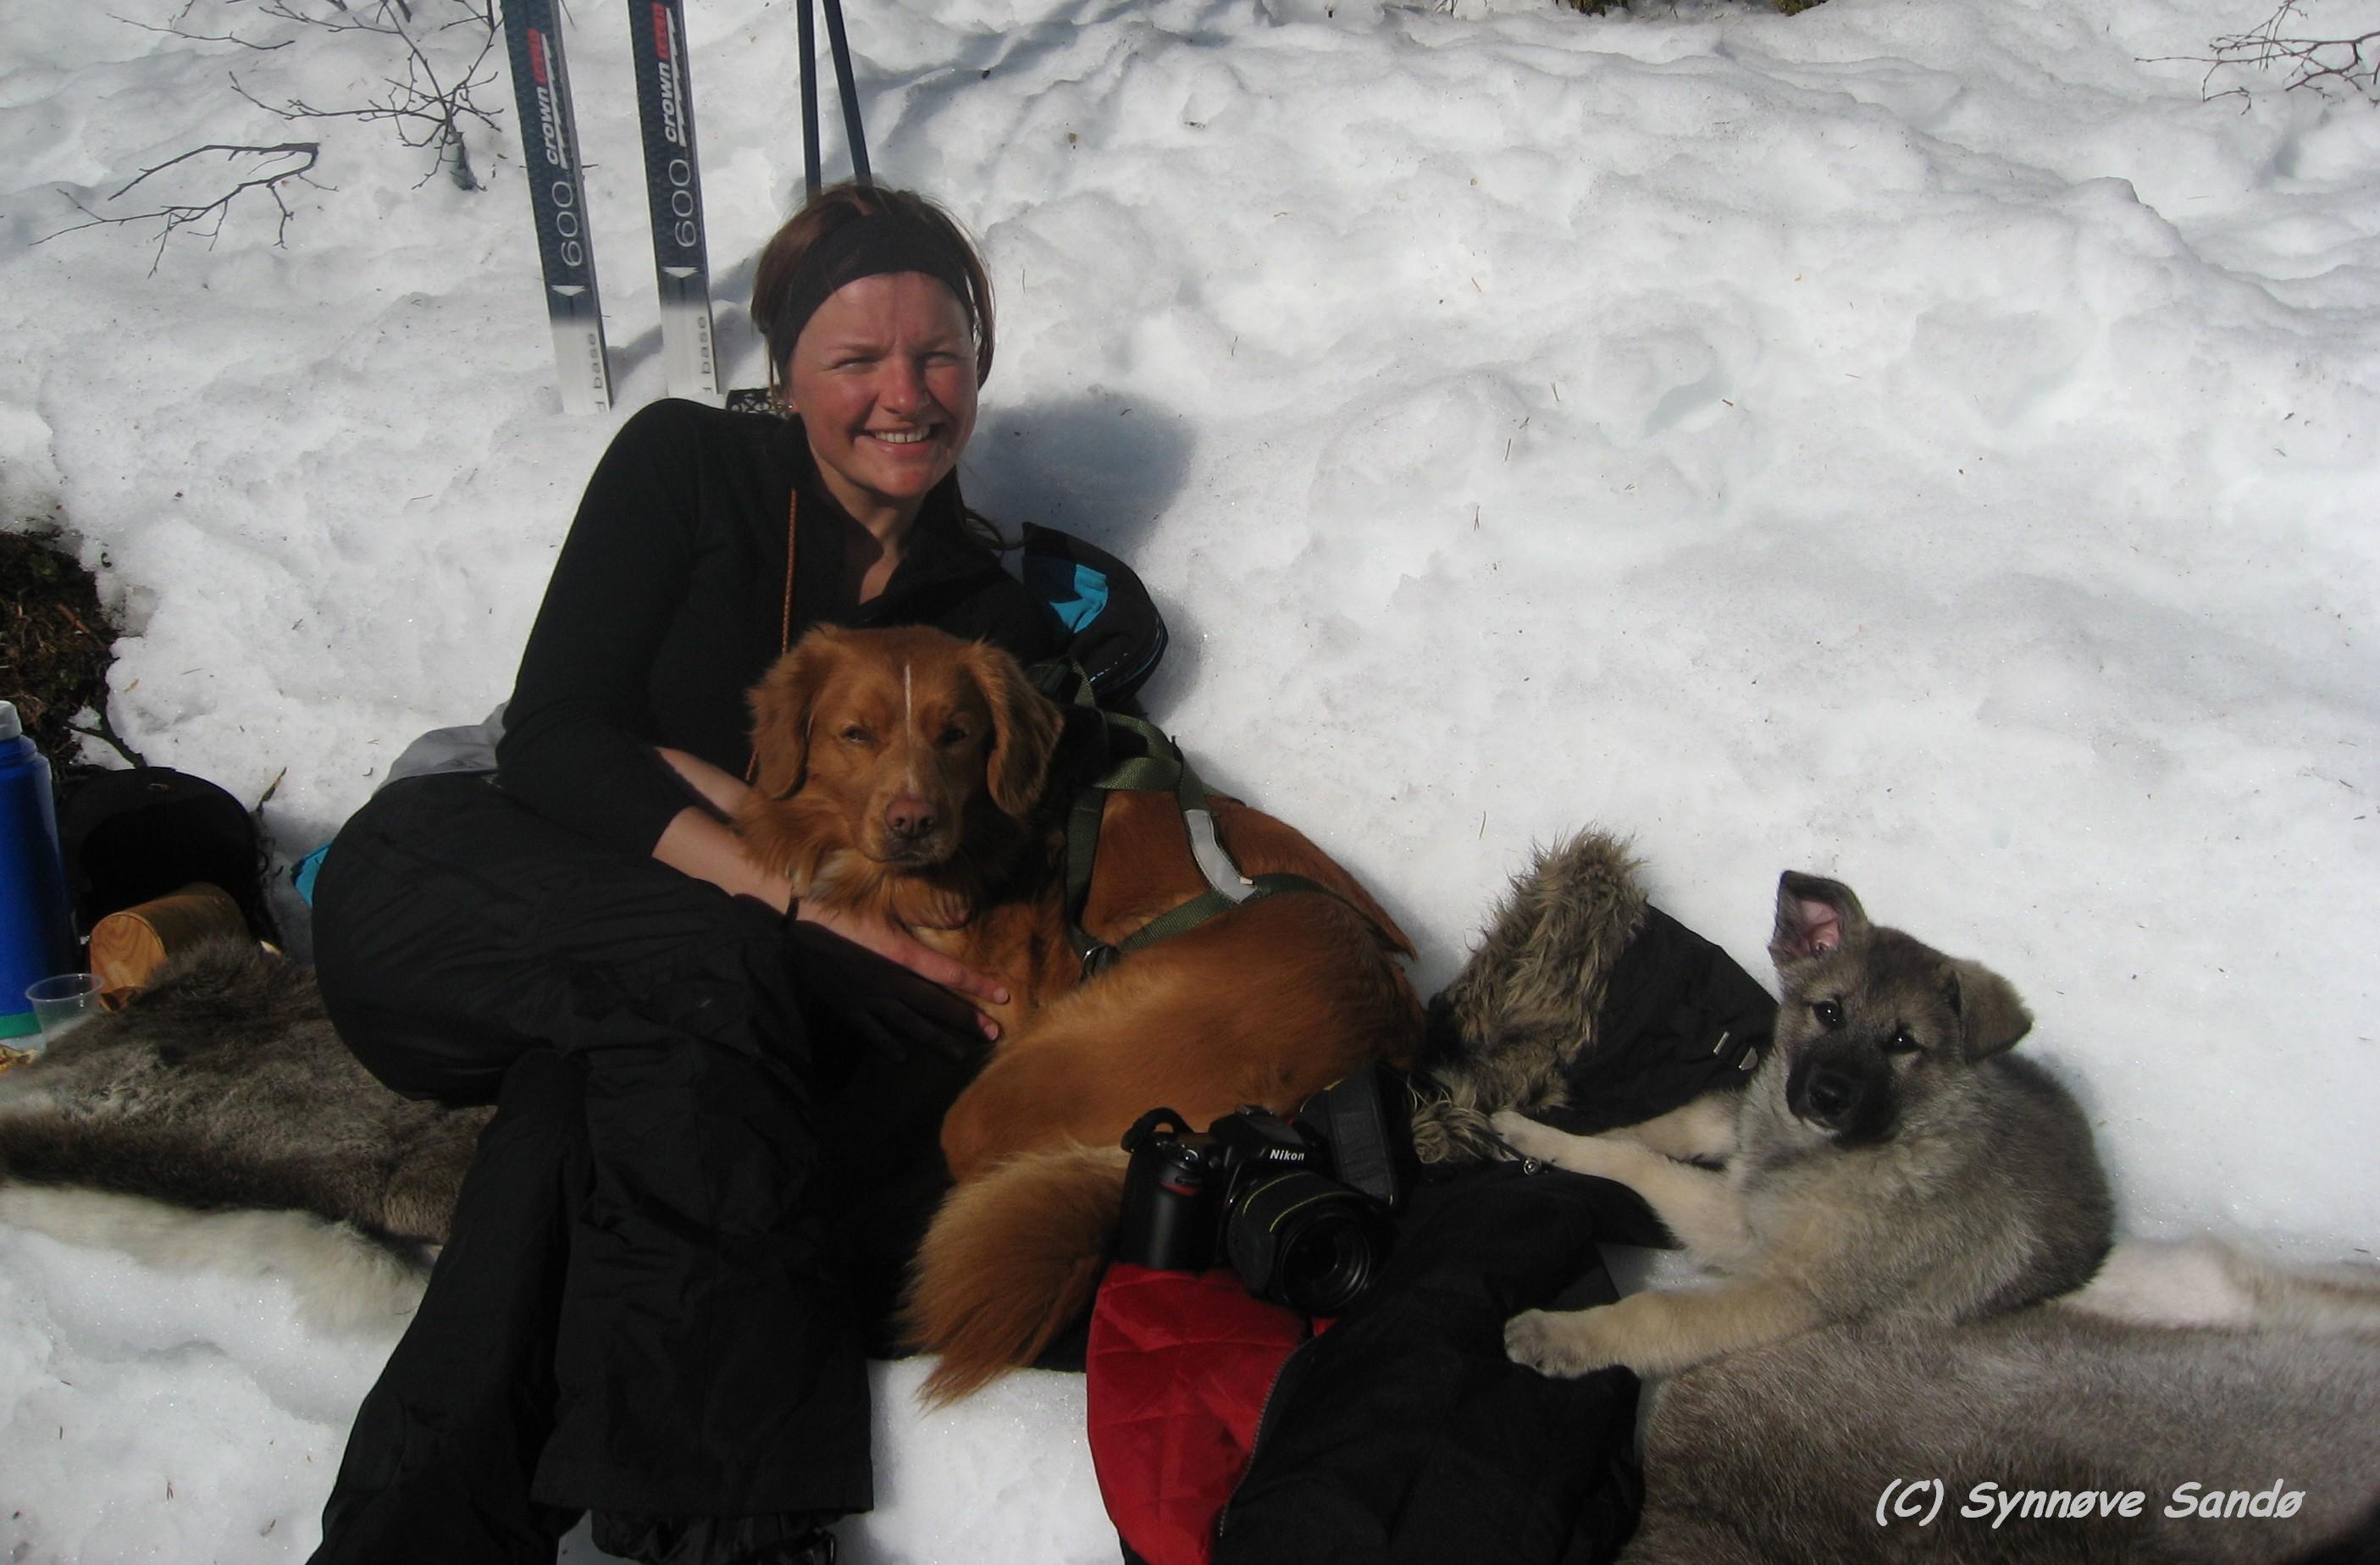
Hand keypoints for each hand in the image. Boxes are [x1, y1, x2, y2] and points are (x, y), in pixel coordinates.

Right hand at [789, 899, 1009, 1053]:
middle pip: (935, 1005)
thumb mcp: (879, 909)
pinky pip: (872, 1032)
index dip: (977, 984)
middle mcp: (889, 982)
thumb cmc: (835, 912)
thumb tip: (954, 919)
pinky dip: (888, 1044)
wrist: (789, 931)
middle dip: (965, 1021)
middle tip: (993, 1035)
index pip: (949, 973)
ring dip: (936, 1040)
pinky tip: (904, 1056)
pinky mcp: (847, 1008)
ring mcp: (868, 999)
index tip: (1003, 995)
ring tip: (960, 1054)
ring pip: (909, 1025)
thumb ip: (914, 919)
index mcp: (900, 955)